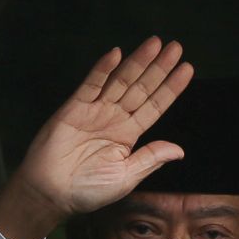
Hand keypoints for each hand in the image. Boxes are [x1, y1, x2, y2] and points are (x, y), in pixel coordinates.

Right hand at [0, 36, 193, 238]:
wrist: (51, 194)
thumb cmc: (87, 190)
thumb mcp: (126, 177)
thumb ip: (150, 159)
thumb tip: (179, 151)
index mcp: (129, 135)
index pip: (155, 106)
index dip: (170, 88)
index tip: (187, 69)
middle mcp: (114, 118)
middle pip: (141, 88)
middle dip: (158, 68)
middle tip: (176, 47)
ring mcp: (95, 111)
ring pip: (120, 81)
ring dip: (137, 62)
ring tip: (155, 44)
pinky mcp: (74, 108)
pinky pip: (91, 84)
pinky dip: (103, 69)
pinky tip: (116, 54)